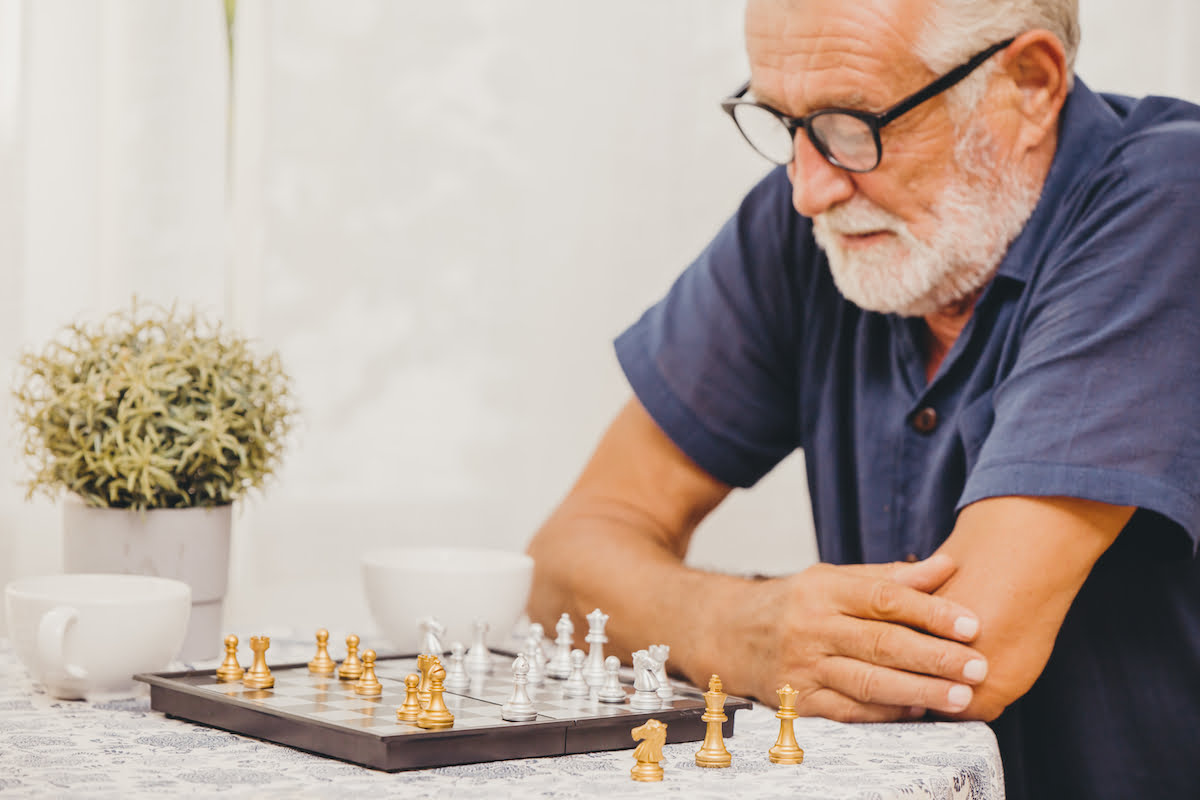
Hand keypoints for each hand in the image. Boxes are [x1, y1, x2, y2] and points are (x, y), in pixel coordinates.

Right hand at [717, 554, 986, 721]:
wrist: (730, 633)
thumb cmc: (796, 603)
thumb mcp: (834, 579)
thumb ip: (891, 578)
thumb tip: (948, 565)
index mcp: (824, 589)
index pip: (884, 598)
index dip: (931, 611)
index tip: (971, 623)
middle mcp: (811, 627)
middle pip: (881, 643)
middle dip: (935, 657)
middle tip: (979, 666)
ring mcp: (802, 666)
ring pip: (868, 682)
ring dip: (919, 691)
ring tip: (961, 697)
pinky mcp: (797, 701)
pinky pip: (849, 711)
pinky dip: (886, 714)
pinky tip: (919, 711)